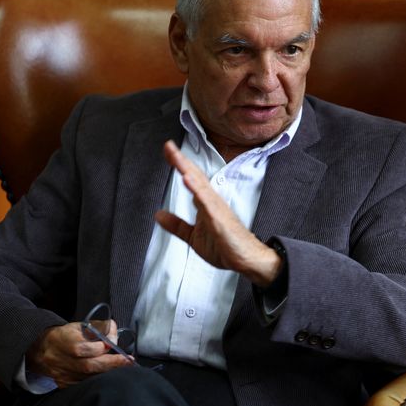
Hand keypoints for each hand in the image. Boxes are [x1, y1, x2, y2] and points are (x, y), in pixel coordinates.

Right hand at [26, 322, 131, 387]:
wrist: (42, 349)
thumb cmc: (65, 335)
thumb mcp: (80, 325)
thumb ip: (99, 327)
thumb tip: (114, 333)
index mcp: (62, 340)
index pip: (81, 348)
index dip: (98, 348)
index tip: (111, 344)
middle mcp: (60, 359)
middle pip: (87, 365)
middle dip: (111, 363)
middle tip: (128, 360)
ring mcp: (62, 374)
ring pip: (87, 376)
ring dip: (107, 371)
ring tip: (122, 366)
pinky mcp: (64, 383)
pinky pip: (84, 383)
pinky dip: (97, 378)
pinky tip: (107, 373)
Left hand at [155, 140, 281, 287]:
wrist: (246, 259)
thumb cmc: (225, 246)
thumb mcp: (193, 236)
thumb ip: (177, 225)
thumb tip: (159, 214)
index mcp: (205, 203)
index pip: (191, 179)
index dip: (179, 164)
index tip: (168, 150)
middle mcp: (211, 201)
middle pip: (195, 176)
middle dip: (181, 160)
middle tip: (168, 145)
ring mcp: (216, 208)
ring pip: (200, 185)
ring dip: (188, 170)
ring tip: (176, 157)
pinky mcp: (219, 219)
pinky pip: (207, 202)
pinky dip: (197, 190)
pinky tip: (188, 179)